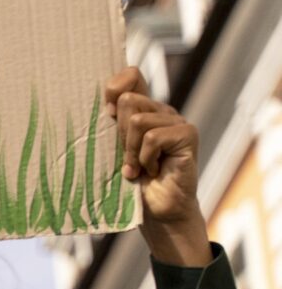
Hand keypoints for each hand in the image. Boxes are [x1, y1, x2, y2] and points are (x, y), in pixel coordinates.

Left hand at [106, 67, 210, 266]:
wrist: (156, 212)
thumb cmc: (129, 184)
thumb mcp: (110, 150)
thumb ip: (107, 125)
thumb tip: (100, 104)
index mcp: (141, 109)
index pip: (130, 76)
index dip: (114, 89)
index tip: (106, 116)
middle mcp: (160, 110)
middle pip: (127, 101)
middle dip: (118, 135)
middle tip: (126, 159)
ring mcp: (176, 121)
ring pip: (137, 120)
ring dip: (130, 151)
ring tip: (137, 169)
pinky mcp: (188, 134)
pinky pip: (153, 137)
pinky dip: (145, 158)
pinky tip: (153, 170)